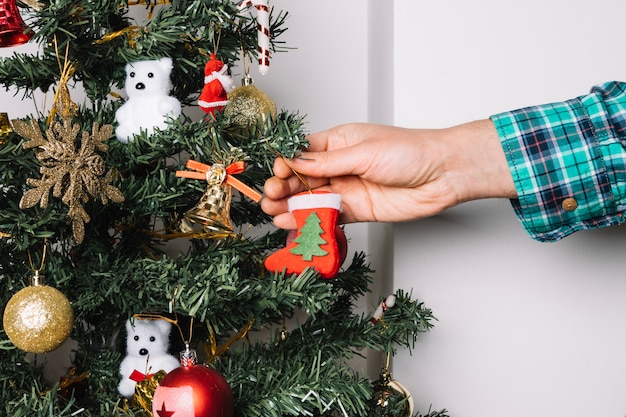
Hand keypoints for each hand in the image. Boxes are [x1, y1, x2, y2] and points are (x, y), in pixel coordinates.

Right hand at [262, 120, 515, 228]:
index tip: (278, 173)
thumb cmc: (409, 151)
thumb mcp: (363, 152)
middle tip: (270, 196)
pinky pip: (327, 215)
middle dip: (284, 186)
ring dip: (291, 205)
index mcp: (340, 142)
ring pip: (312, 198)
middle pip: (303, 177)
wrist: (442, 175)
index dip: (287, 163)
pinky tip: (292, 223)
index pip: (303, 152)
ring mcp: (347, 188)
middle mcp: (340, 165)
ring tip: (272, 212)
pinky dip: (310, 220)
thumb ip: (328, 162)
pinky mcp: (356, 210)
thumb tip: (295, 162)